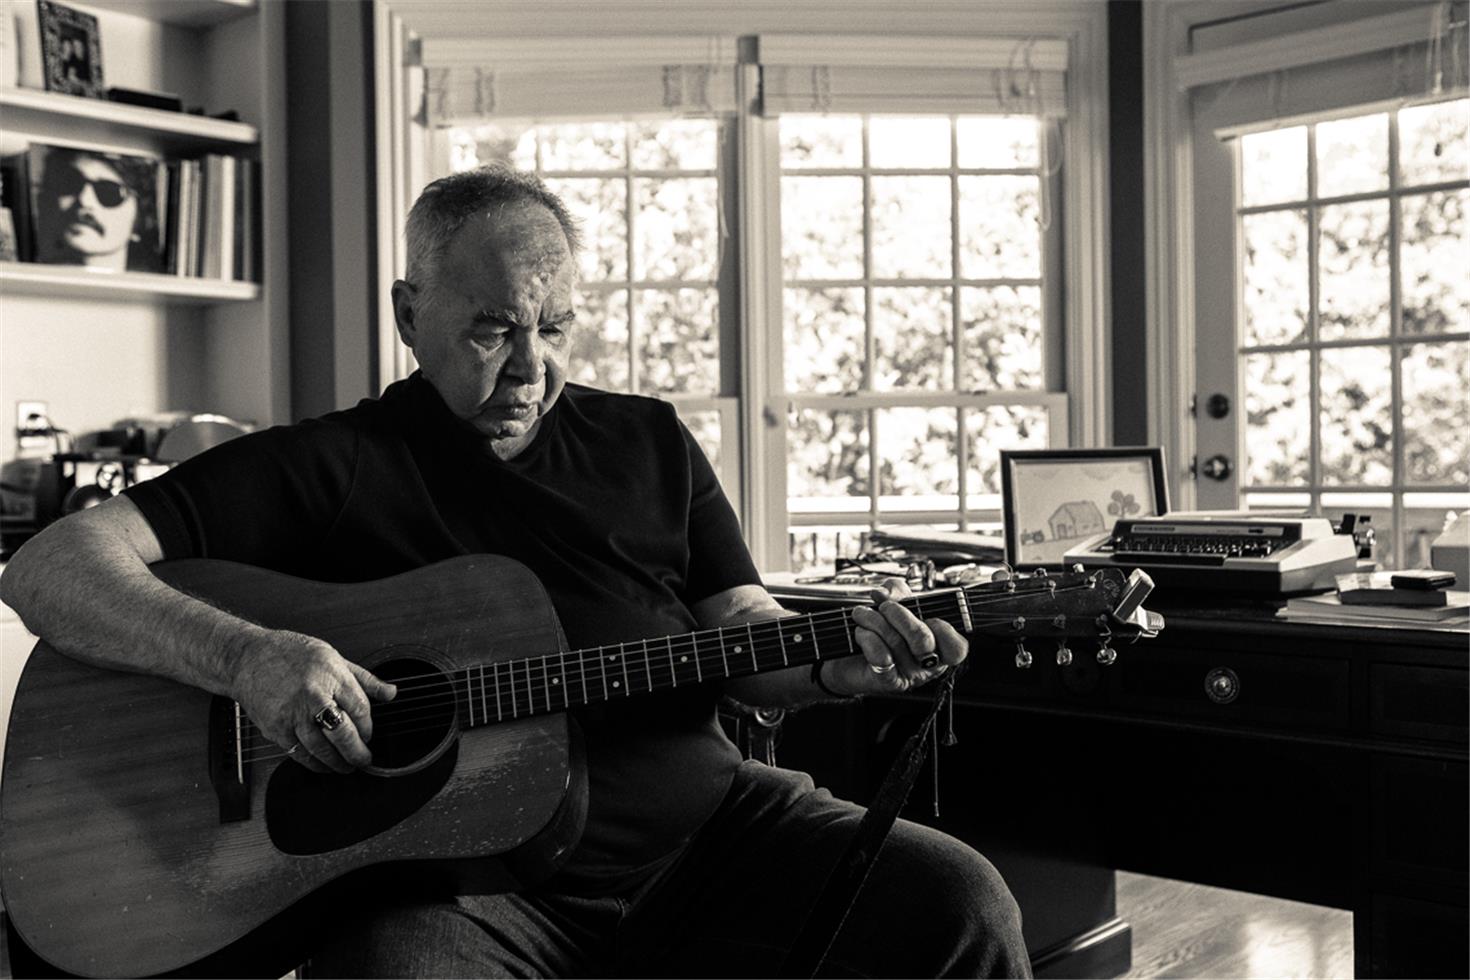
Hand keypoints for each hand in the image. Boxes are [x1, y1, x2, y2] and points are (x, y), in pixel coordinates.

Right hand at [229, 629, 396, 773]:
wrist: (247, 658)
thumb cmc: (289, 654)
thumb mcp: (333, 657)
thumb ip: (364, 679)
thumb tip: (390, 692)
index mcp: (331, 675)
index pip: (360, 709)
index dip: (368, 727)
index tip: (369, 735)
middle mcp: (312, 695)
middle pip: (342, 733)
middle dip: (358, 752)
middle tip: (365, 760)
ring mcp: (292, 714)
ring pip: (321, 749)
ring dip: (337, 763)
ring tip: (347, 767)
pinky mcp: (275, 729)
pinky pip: (299, 753)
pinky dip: (314, 763)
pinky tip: (324, 764)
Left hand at [824, 577, 967, 696]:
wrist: (851, 653)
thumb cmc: (880, 629)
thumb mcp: (896, 602)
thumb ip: (898, 590)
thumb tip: (887, 593)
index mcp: (940, 647)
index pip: (957, 647)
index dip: (943, 629)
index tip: (926, 616)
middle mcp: (928, 664)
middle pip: (923, 640)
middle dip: (899, 615)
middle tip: (884, 607)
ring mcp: (909, 675)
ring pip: (897, 643)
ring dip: (874, 621)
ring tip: (862, 614)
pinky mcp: (887, 682)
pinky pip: (881, 656)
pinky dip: (867, 637)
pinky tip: (861, 632)